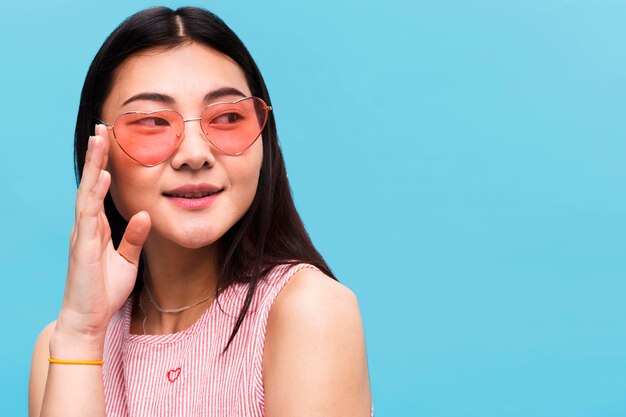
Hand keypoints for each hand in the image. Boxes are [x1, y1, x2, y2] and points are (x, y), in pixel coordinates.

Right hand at [57, 124, 150, 340]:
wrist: (88, 319)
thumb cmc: (104, 290)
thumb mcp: (127, 260)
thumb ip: (134, 238)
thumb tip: (145, 214)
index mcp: (96, 228)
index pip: (99, 190)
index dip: (103, 166)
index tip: (109, 142)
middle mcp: (86, 226)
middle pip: (90, 183)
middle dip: (95, 156)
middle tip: (101, 128)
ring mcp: (81, 234)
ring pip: (86, 192)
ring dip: (93, 165)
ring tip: (99, 139)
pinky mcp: (82, 246)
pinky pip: (88, 215)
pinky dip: (94, 194)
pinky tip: (100, 177)